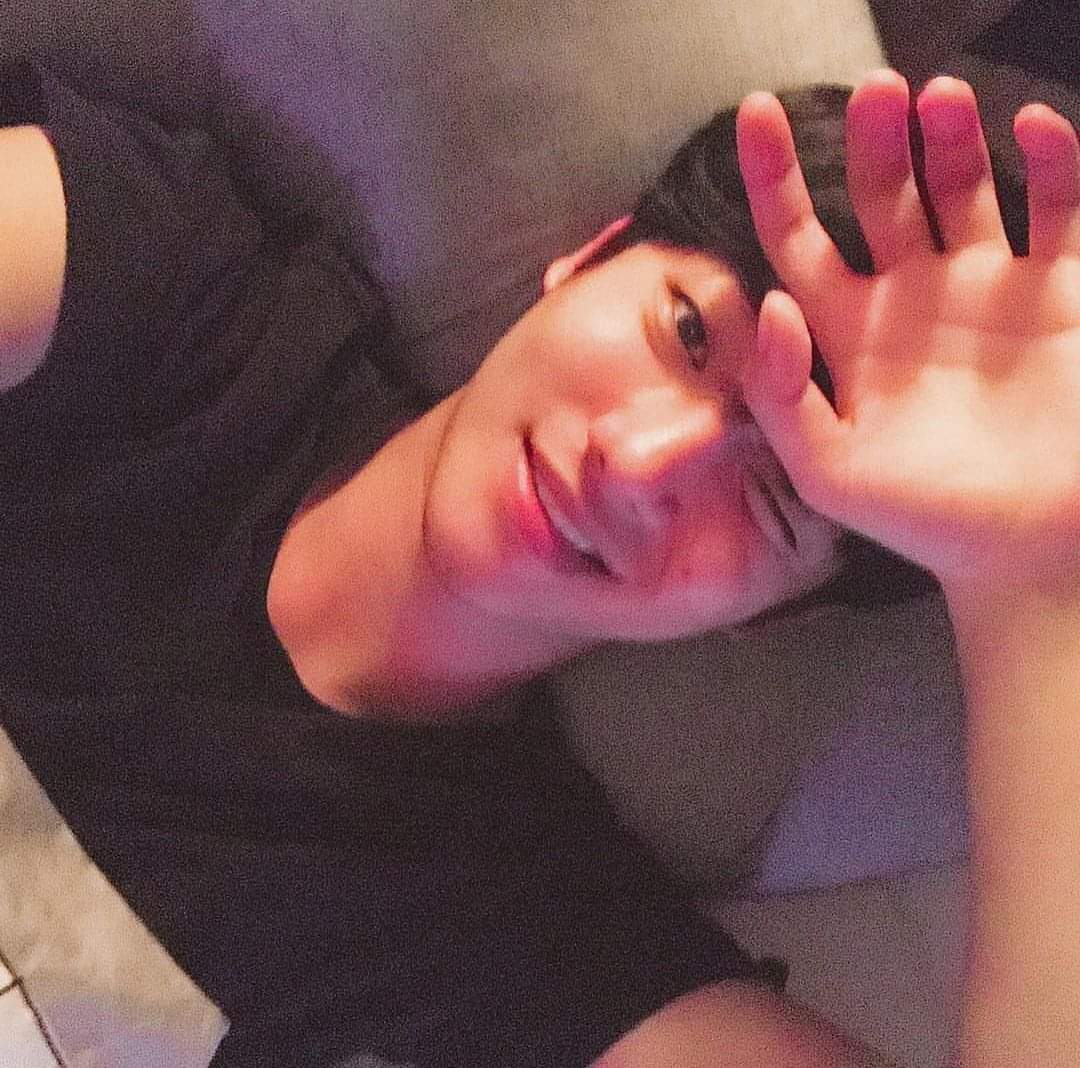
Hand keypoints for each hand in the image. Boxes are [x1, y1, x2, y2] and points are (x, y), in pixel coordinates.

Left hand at [736, 70, 1079, 593]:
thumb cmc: (922, 518)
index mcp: (847, 333)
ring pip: (963, 187)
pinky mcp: (1059, 291)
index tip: (755, 116)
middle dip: (874, 141)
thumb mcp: (827, 469)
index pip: (796, 239)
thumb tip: (766, 305)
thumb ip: (780, 394)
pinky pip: (1058, 209)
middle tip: (874, 94)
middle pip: (881, 196)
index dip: (773, 178)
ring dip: (949, 138)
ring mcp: (985, 289)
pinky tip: (1031, 130)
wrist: (1027, 548)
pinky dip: (1050, 164)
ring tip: (937, 100)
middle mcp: (909, 298)